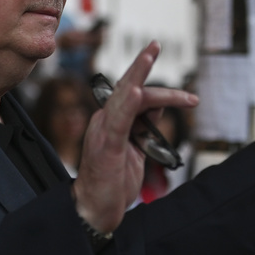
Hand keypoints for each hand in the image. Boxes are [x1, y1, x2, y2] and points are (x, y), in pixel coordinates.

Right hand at [73, 42, 198, 233]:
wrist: (94, 210)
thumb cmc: (112, 183)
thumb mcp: (136, 149)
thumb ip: (144, 126)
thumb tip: (160, 106)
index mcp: (110, 122)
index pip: (131, 92)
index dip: (145, 74)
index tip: (156, 55)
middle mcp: (104, 122)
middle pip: (128, 88)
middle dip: (143, 65)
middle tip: (156, 44)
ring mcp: (103, 133)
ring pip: (123, 97)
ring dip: (138, 73)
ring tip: (150, 53)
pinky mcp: (107, 148)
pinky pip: (118, 122)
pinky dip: (127, 104)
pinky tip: (135, 91)